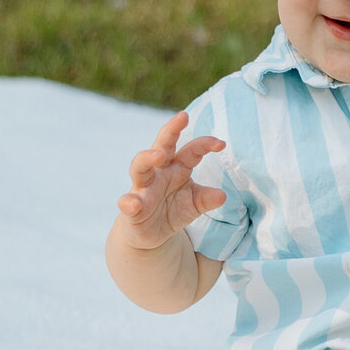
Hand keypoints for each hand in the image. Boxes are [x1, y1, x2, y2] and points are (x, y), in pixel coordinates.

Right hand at [117, 112, 226, 249]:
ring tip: (158, 156)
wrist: (150, 233)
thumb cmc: (173, 210)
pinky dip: (128, 201)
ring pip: (140, 167)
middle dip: (171, 130)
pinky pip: (127, 201)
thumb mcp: (194, 204)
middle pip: (162, 145)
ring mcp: (143, 188)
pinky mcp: (132, 207)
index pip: (192, 151)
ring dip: (147, 158)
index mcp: (177, 168)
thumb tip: (222, 196)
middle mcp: (159, 172)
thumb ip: (206, 198)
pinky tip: (133, 203)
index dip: (205, 144)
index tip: (221, 143)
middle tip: (183, 117)